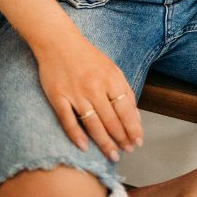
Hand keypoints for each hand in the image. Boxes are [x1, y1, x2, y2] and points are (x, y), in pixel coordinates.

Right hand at [35, 30, 143, 161]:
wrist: (58, 41)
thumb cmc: (87, 57)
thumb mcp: (111, 68)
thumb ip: (124, 90)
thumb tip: (135, 117)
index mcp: (110, 78)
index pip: (126, 109)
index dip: (133, 128)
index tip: (138, 141)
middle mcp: (95, 86)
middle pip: (111, 119)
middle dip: (121, 138)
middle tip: (127, 152)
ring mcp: (76, 93)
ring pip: (93, 124)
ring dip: (104, 142)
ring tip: (112, 155)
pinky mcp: (58, 96)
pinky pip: (68, 120)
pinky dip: (76, 135)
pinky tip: (84, 147)